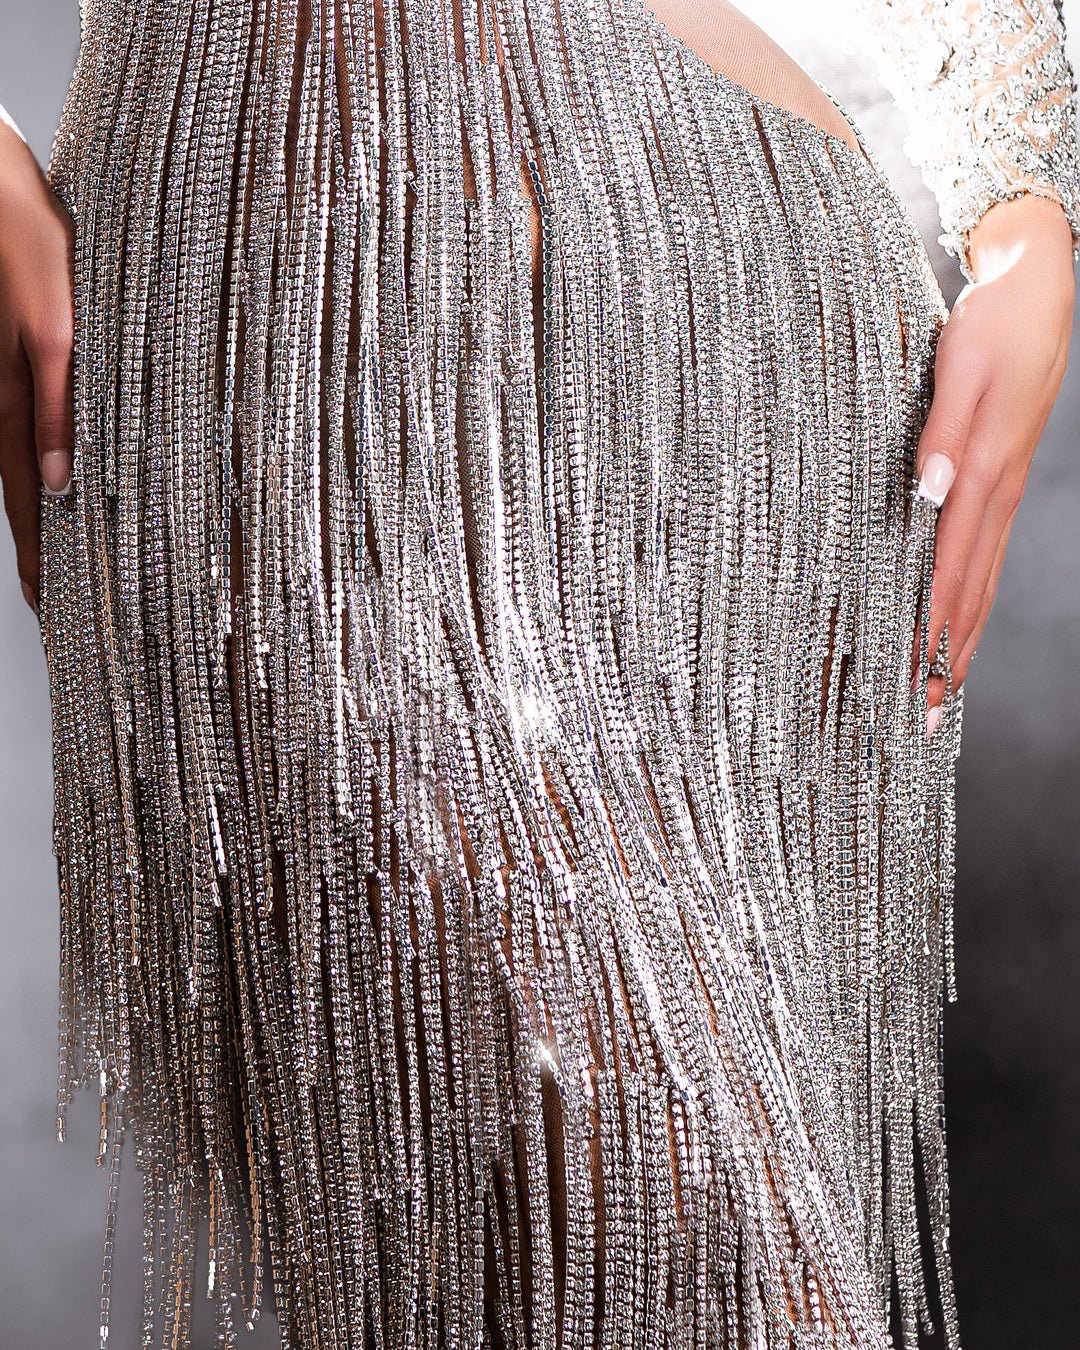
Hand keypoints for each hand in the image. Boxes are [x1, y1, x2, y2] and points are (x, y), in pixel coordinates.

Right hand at [0, 110, 74, 614]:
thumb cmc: (23, 241)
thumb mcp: (53, 325)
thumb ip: (57, 404)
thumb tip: (57, 482)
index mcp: (8, 401)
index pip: (26, 501)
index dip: (39, 555)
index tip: (49, 604)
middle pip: (18, 494)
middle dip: (36, 551)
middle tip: (51, 603)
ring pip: (14, 466)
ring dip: (35, 516)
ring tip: (54, 561)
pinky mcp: (5, 364)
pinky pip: (16, 430)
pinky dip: (31, 469)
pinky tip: (50, 482)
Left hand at [912, 192, 1075, 736]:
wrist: (1034, 278)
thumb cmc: (994, 319)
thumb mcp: (964, 366)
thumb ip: (943, 432)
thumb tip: (929, 493)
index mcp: (984, 471)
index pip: (953, 571)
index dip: (934, 631)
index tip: (915, 683)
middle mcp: (996, 491)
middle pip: (973, 593)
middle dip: (947, 658)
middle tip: (924, 718)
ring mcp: (1003, 487)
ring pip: (983, 579)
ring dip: (962, 639)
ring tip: (943, 691)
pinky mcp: (1000, 474)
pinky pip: (985, 552)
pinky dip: (971, 596)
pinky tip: (958, 618)